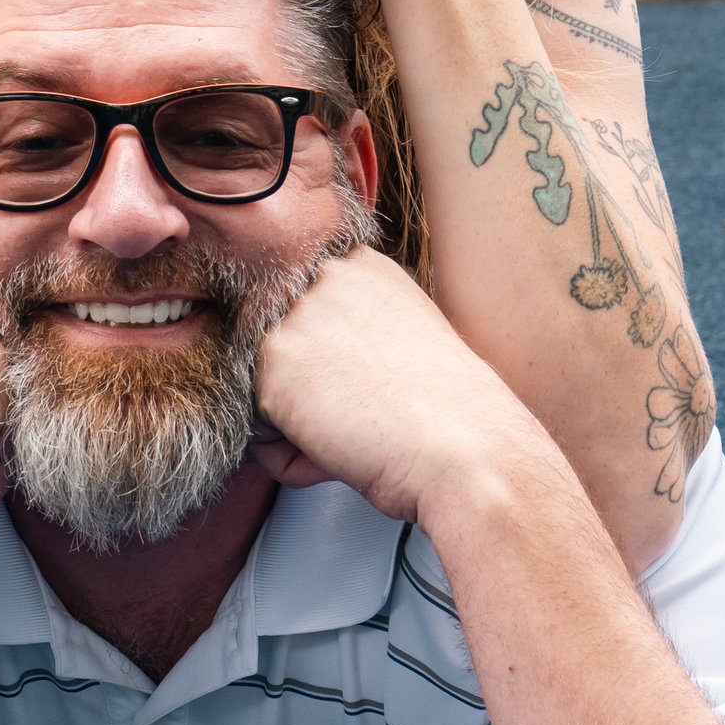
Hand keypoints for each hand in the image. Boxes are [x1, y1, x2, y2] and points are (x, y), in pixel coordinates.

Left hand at [250, 247, 549, 528]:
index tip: (366, 388)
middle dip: (311, 394)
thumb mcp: (407, 343)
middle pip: (281, 350)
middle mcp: (322, 278)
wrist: (465, 450)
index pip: (306, 319)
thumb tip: (313, 368)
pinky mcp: (271, 366)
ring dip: (299, 426)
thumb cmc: (452, 414)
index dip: (329, 367)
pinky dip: (292, 458)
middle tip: (366, 414)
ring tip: (356, 433)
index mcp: (361, 266)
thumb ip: (354, 334)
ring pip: (266, 388)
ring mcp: (293, 318)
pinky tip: (340, 452)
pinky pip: (258, 431)